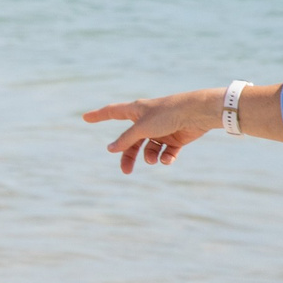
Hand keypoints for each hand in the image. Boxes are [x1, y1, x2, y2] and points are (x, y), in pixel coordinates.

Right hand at [82, 90, 217, 174]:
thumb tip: (110, 149)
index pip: (112, 112)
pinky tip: (167, 159)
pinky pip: (165, 152)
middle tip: (126, 171)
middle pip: (131, 141)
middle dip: (128, 156)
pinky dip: (165, 157)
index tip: (85, 117)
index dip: (98, 115)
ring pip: (149, 148)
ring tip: (153, 160)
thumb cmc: (168, 114)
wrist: (197, 113)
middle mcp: (147, 120)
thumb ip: (126, 139)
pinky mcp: (175, 138)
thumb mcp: (142, 127)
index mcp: (136, 111)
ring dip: (150, 156)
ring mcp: (161, 130)